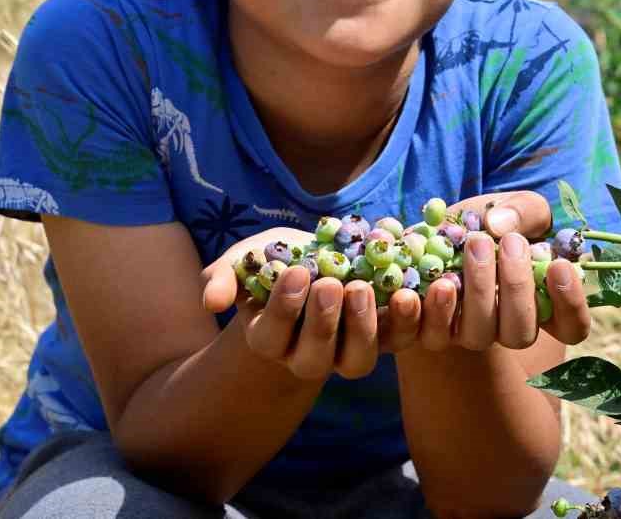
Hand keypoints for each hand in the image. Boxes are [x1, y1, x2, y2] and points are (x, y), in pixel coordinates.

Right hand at [201, 227, 398, 379]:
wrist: (323, 260)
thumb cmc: (278, 260)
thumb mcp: (247, 258)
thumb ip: (223, 276)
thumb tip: (211, 302)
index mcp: (270, 339)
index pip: (270, 337)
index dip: (284, 309)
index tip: (298, 272)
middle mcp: (307, 357)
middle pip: (313, 359)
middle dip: (322, 323)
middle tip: (332, 283)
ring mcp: (348, 353)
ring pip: (356, 362)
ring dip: (363, 328)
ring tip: (363, 286)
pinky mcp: (386, 341)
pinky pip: (400, 343)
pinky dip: (409, 322)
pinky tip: (408, 291)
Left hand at [415, 190, 591, 352]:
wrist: (440, 229)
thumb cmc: (490, 222)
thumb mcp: (515, 207)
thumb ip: (523, 211)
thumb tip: (500, 225)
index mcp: (540, 303)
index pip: (571, 327)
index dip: (571, 304)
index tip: (559, 266)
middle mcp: (506, 326)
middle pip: (520, 333)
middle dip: (517, 287)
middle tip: (511, 242)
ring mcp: (469, 332)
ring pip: (479, 335)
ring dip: (479, 292)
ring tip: (475, 244)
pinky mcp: (433, 329)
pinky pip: (433, 335)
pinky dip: (431, 312)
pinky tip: (432, 283)